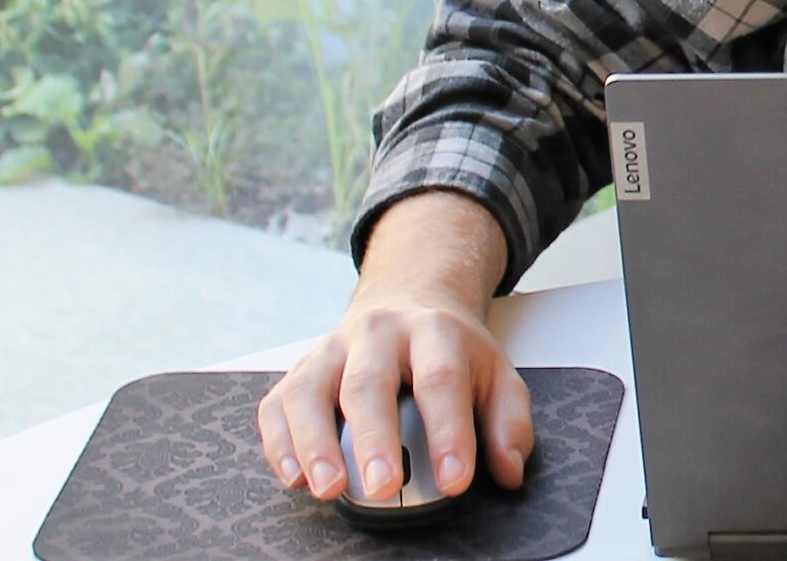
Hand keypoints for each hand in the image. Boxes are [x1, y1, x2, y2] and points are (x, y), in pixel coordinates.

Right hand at [256, 190, 530, 500]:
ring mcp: (332, 350)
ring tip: (329, 488)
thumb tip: (508, 469)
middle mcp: (378, 334)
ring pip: (311, 392)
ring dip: (315, 444)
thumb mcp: (495, 374)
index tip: (455, 480)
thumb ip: (508, 421)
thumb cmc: (450, 350)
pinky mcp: (299, 371)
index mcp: (434, 331)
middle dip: (374, 439)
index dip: (449, 432)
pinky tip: (294, 477)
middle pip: (369, 383)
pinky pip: (278, 406)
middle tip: (383, 487)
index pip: (442, 380)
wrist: (409, 297)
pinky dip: (280, 444)